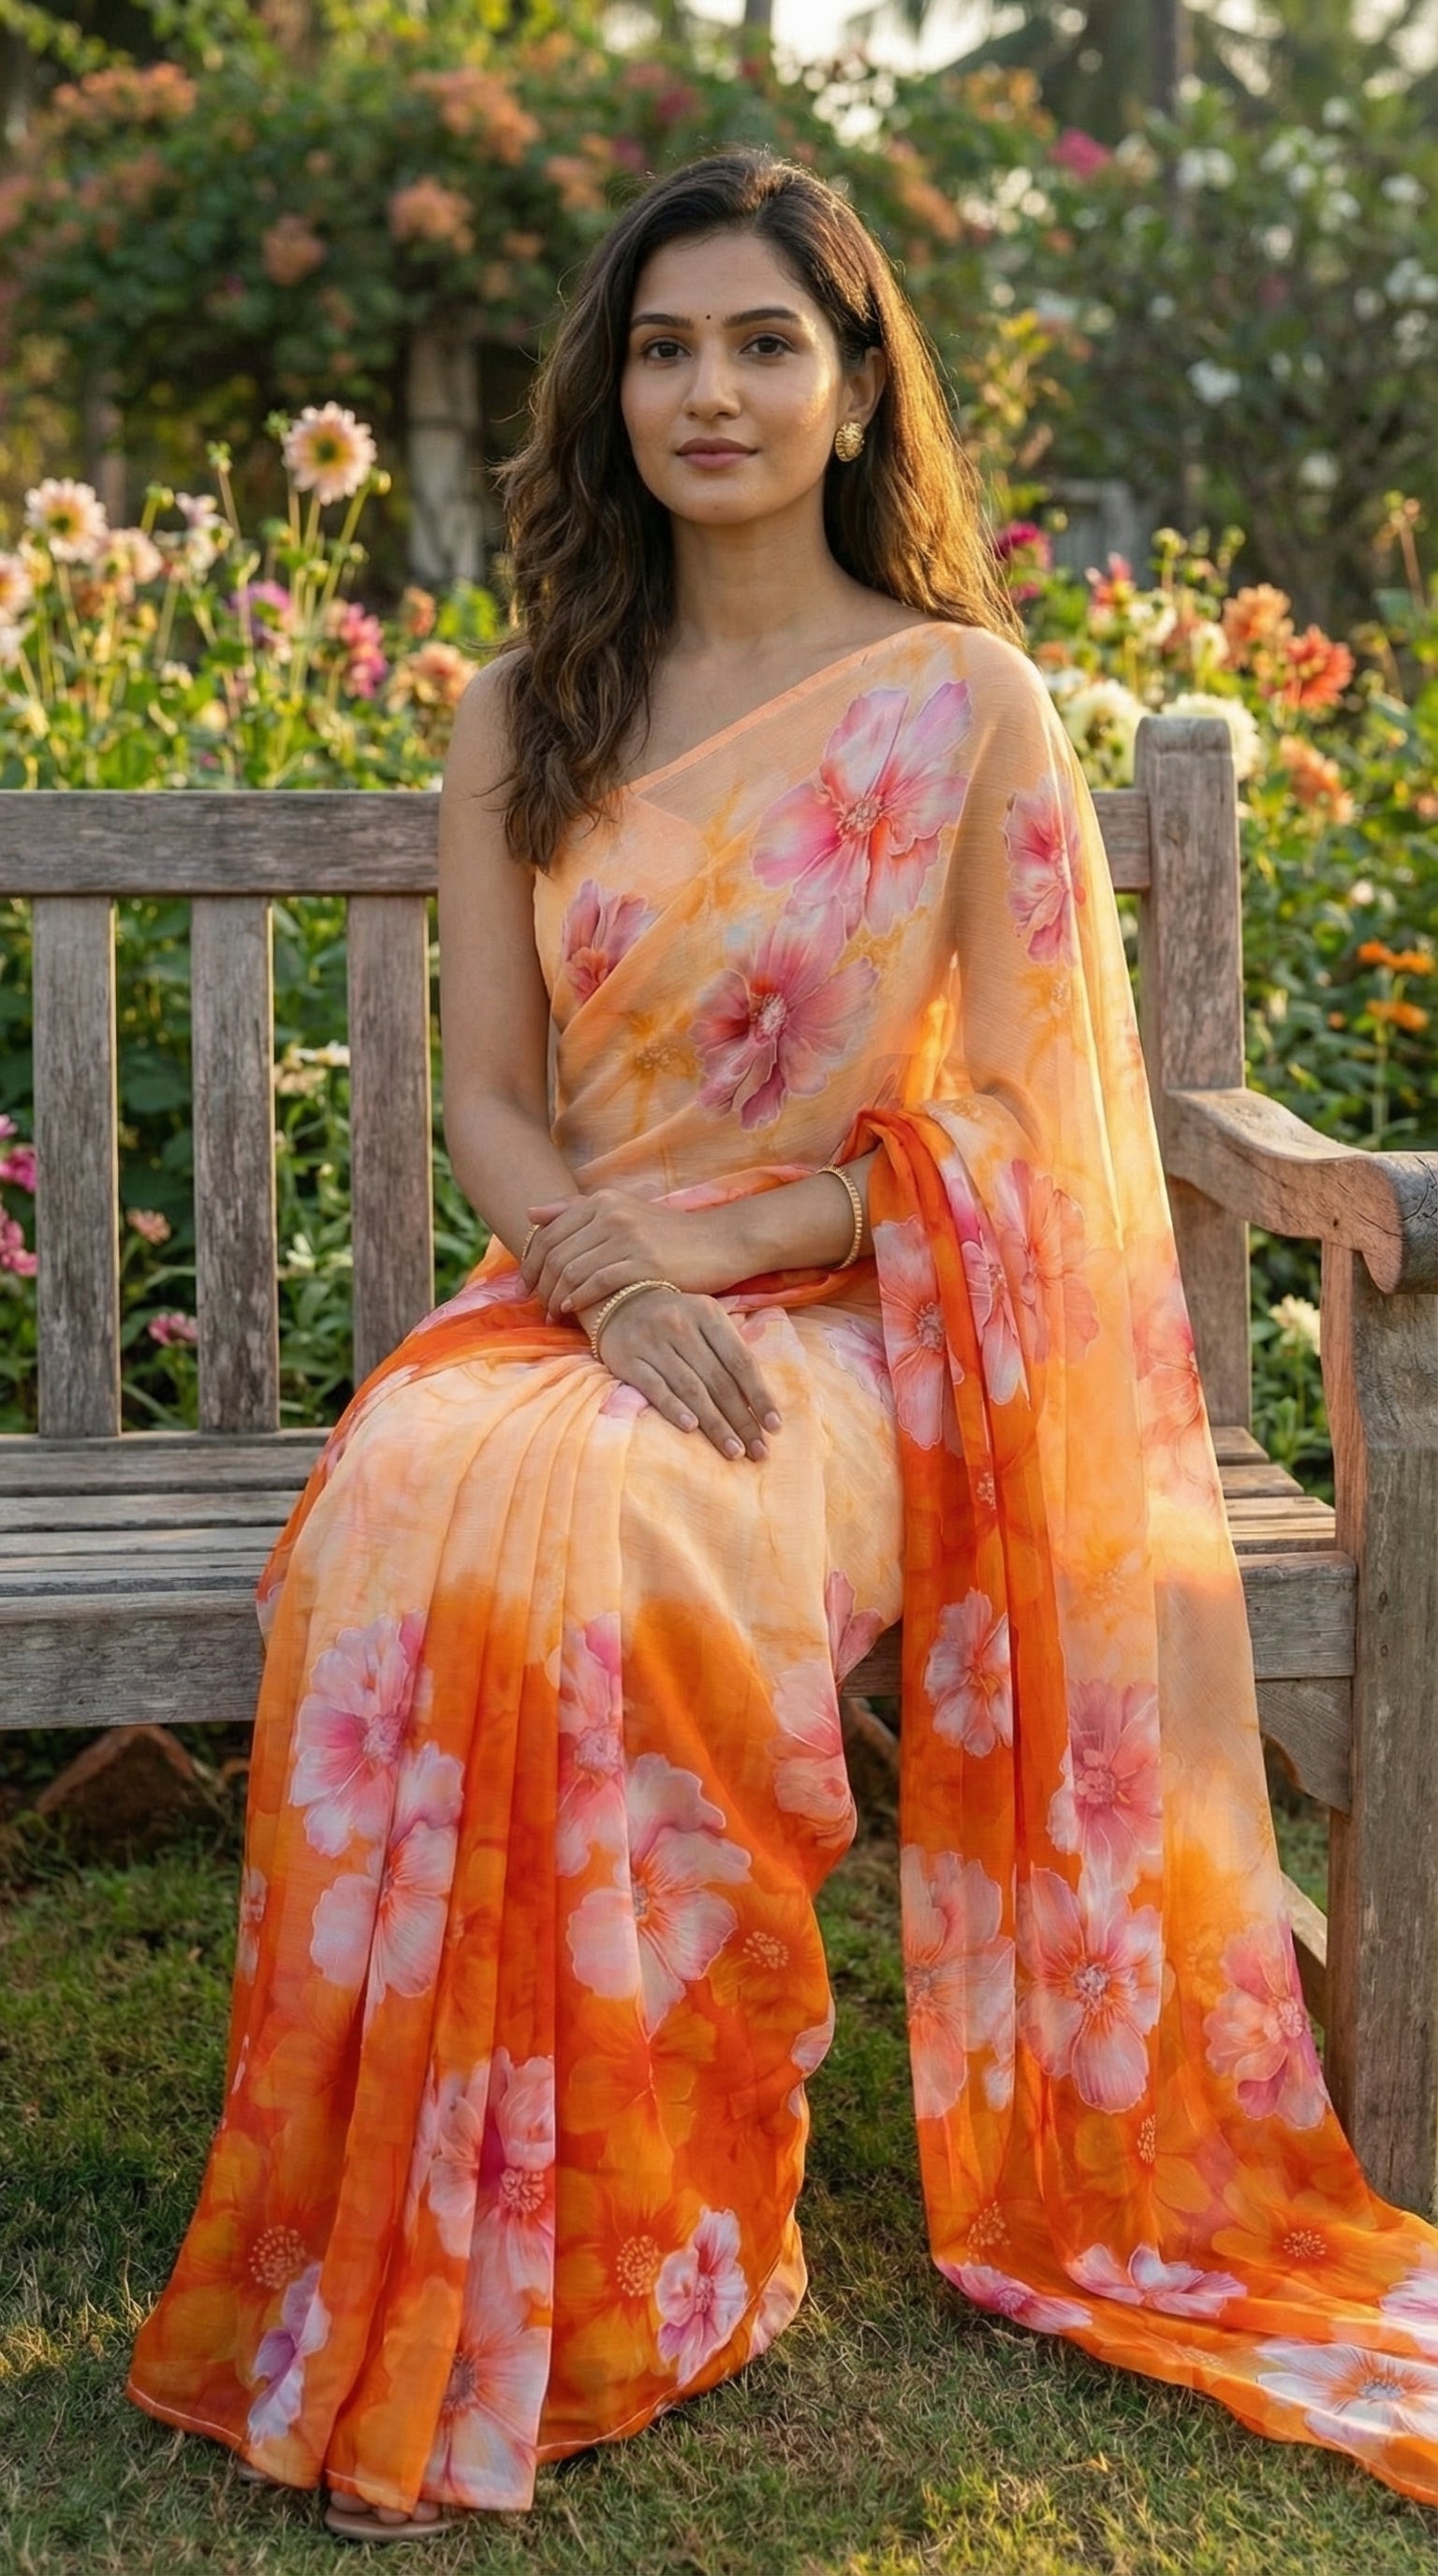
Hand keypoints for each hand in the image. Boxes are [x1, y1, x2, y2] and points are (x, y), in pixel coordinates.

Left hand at [521, 1188, 729, 1319]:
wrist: (720, 1241)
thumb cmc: (668, 1234)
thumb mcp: (623, 1210)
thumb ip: (575, 1210)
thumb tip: (530, 1214)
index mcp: (601, 1200)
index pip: (547, 1234)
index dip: (529, 1263)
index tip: (526, 1287)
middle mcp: (611, 1213)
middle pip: (556, 1254)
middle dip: (540, 1284)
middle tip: (536, 1306)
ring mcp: (628, 1237)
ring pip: (572, 1270)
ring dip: (556, 1297)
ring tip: (553, 1315)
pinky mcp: (644, 1262)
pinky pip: (598, 1282)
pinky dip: (579, 1299)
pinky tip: (573, 1311)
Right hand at [592, 1286, 781, 1462]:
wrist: (619, 1301)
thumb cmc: (675, 1319)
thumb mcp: (705, 1320)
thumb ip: (729, 1350)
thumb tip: (758, 1401)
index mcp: (708, 1315)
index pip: (741, 1361)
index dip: (759, 1396)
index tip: (775, 1426)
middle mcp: (682, 1326)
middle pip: (719, 1381)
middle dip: (742, 1419)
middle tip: (758, 1450)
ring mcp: (653, 1342)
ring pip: (691, 1389)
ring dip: (715, 1424)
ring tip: (733, 1450)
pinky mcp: (628, 1359)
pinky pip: (655, 1389)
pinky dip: (674, 1409)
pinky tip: (691, 1429)